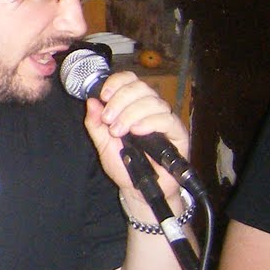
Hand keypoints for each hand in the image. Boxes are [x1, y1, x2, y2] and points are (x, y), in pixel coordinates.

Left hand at [84, 70, 190, 206]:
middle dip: (120, 100)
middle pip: (141, 87)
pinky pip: (167, 119)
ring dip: (130, 114)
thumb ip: (95, 124)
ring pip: (152, 101)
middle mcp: (150, 109)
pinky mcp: (178, 134)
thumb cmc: (123, 165)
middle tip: (108, 120)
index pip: (130, 80)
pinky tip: (137, 131)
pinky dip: (149, 122)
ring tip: (119, 132)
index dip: (116, 83)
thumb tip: (91, 101)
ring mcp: (165, 120)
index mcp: (132, 105)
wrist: (138, 189)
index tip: (103, 96)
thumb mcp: (102, 143)